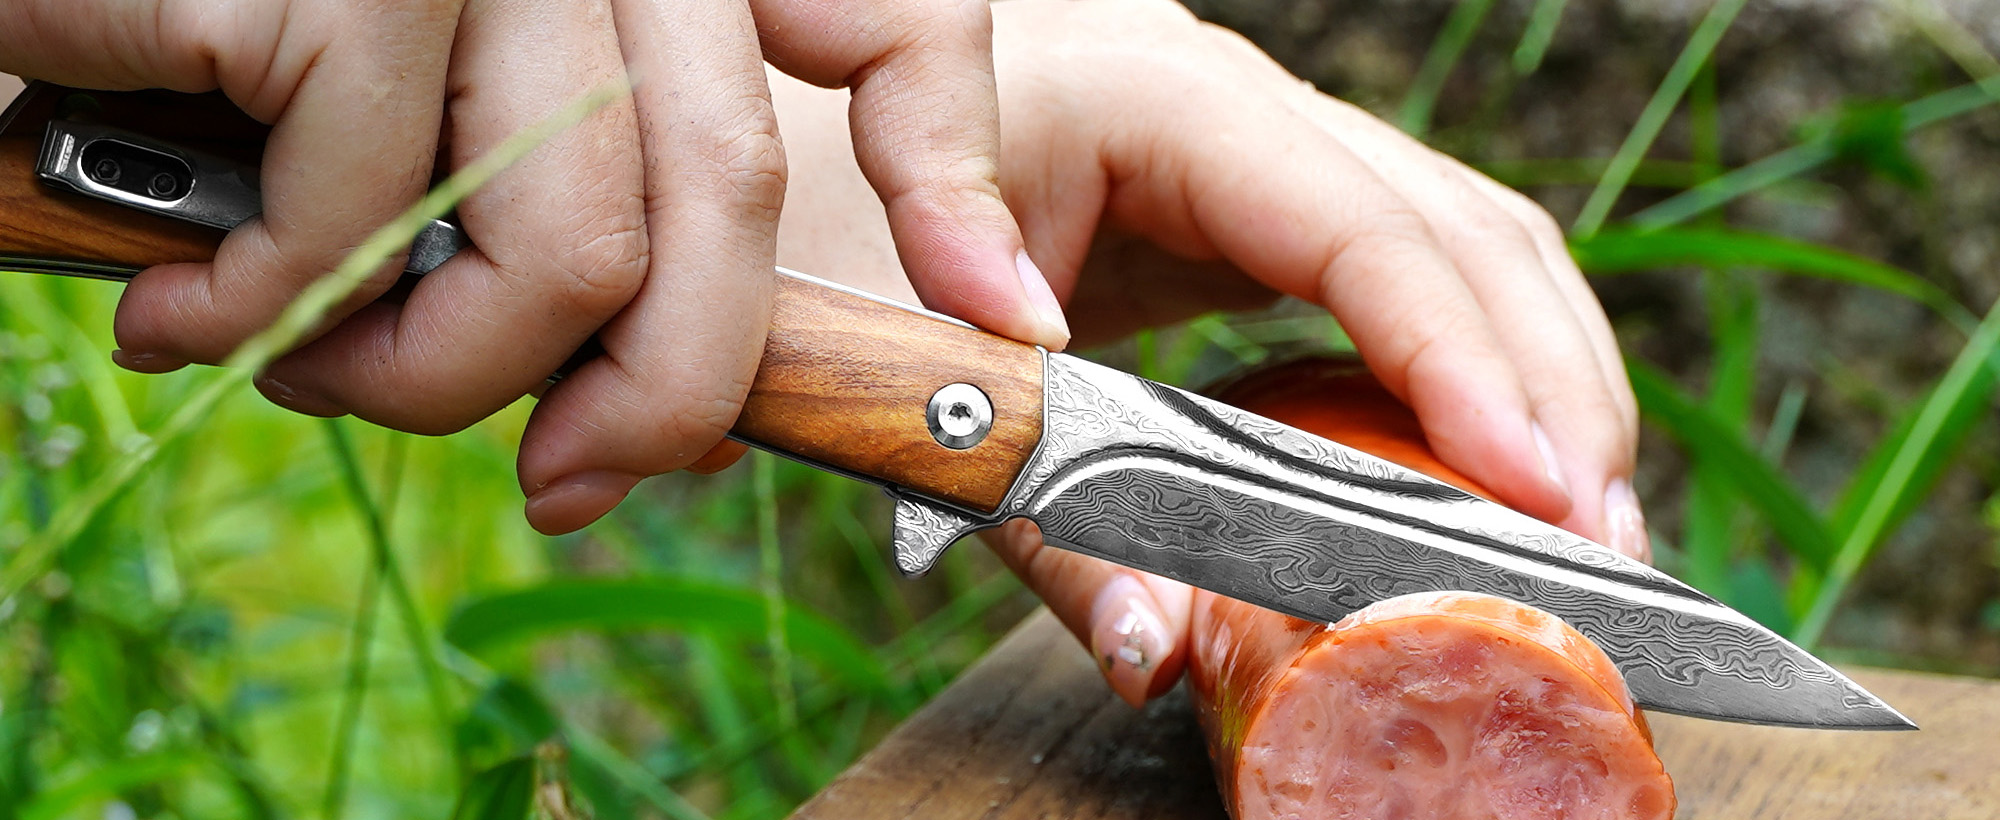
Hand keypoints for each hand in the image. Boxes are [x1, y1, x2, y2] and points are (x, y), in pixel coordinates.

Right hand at [0, 0, 1064, 533]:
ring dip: (433, 374)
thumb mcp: (438, 135)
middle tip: (573, 481)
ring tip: (316, 367)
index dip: (956, 172)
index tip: (1005, 322)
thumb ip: (573, 219)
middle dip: (666, 395)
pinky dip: (271, 310)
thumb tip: (633, 430)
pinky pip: (369, 214)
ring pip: (564, 239)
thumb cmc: (211, 63)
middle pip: (732, 193)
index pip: (885, 20)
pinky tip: (188, 299)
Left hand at [766, 0, 1645, 705]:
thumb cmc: (829, 212)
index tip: (1543, 490)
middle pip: (1463, 230)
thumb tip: (1160, 657)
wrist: (794, 144)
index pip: (1364, 229)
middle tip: (1600, 548)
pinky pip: (1409, 279)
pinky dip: (1472, 377)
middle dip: (1549, 387)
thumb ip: (1030, 512)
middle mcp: (1242, 112)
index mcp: (1167, 105)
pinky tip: (1495, 480)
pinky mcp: (1257, 217)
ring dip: (1543, 384)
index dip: (1463, 362)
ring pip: (1466, 248)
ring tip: (1590, 532)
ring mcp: (1262, 155)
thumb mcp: (916, 359)